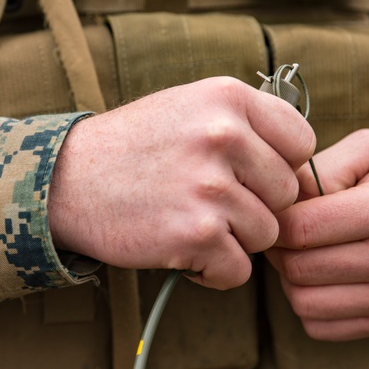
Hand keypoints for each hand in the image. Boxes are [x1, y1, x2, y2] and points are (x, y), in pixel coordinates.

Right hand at [48, 77, 315, 289]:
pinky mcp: (195, 234)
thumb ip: (247, 124)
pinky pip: (238, 270)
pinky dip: (212, 271)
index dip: (277, 167)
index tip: (245, 175)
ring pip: (266, 235)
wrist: (65, 181)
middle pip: (287, 195)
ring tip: (188, 220)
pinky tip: (181, 248)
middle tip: (207, 202)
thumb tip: (303, 166)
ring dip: (233, 240)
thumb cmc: (134, 147)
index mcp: (227, 97)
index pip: (301, 143)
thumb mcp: (190, 107)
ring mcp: (210, 187)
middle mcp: (223, 136)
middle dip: (255, 207)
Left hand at [268, 129, 368, 340]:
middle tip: (285, 233)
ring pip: (305, 303)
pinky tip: (320, 279)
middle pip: (298, 269)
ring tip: (301, 254)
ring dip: (289, 280)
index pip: (301, 230)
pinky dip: (308, 306)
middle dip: (278, 249)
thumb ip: (319, 168)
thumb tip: (277, 200)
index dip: (276, 221)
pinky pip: (323, 328)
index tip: (279, 210)